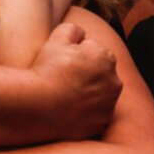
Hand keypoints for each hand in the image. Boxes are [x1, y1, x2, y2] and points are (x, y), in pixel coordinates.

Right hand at [30, 23, 120, 139]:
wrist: (39, 106)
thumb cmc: (48, 69)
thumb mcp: (57, 37)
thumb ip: (74, 29)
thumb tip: (81, 34)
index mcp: (106, 57)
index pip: (92, 50)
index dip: (75, 54)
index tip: (62, 61)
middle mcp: (114, 81)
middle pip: (98, 73)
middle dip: (85, 73)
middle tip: (62, 77)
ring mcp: (108, 105)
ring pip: (98, 94)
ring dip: (87, 92)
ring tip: (64, 93)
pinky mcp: (100, 124)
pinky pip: (94, 114)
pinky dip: (84, 112)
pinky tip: (67, 109)